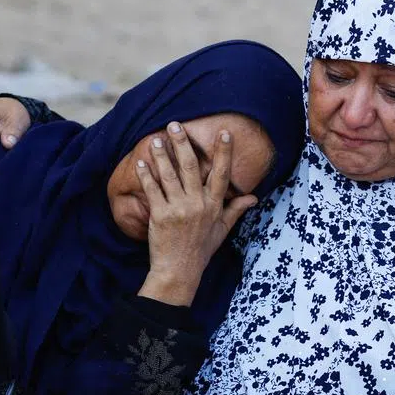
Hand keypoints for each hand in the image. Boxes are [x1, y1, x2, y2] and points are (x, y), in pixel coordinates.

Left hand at [136, 122, 256, 305]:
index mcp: (214, 206)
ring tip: (157, 139)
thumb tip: (253, 197)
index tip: (223, 133)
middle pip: (191, 166)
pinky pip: (152, 190)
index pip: (221, 174)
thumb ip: (235, 210)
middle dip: (183, 143)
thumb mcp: (222, 230)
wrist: (179, 270)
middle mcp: (198, 204)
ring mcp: (178, 208)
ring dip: (162, 154)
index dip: (223, 153)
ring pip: (170, 175)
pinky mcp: (160, 215)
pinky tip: (141, 162)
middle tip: (175, 124)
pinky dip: (146, 175)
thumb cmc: (201, 250)